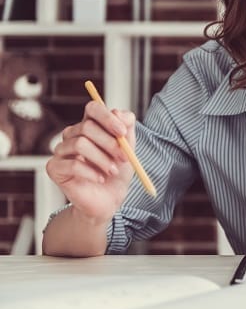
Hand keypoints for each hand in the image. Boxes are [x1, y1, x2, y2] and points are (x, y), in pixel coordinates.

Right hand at [45, 100, 136, 224]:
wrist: (108, 200)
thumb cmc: (117, 172)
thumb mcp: (128, 148)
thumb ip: (126, 128)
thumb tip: (120, 113)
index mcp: (90, 125)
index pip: (93, 108)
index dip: (107, 117)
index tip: (122, 133)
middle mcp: (72, 134)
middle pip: (87, 127)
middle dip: (110, 143)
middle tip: (124, 158)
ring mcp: (61, 151)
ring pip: (80, 144)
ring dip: (102, 159)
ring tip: (112, 171)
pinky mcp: (54, 168)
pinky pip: (72, 164)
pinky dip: (91, 172)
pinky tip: (100, 179)